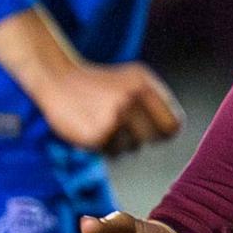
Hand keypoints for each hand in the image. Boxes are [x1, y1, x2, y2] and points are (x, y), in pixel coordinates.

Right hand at [34, 61, 183, 154]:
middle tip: (124, 126)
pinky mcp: (97, 136)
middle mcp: (131, 100)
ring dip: (120, 142)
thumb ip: (157, 102)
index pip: (172, 125)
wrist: (58, 79)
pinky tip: (92, 128)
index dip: (164, 132)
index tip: (154, 131)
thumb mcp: (134, 79)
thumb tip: (174, 130)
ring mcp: (114, 118)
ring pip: (132, 148)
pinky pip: (112, 153)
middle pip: (154, 139)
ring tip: (103, 122)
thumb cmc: (101, 83)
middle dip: (142, 137)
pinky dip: (104, 146)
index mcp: (143, 84)